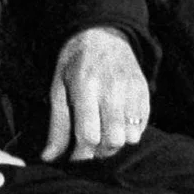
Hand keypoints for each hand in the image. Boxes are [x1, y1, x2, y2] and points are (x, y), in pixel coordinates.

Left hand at [43, 26, 150, 162]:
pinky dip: (130, 133)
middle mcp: (112, 89)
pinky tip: (116, 125)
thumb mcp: (58, 89)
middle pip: (112, 140)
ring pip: (130, 136)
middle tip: (89, 148)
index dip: (81, 156)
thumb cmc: (75, 63)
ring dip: (116, 144)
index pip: (88, 135)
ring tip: (103, 137)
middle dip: (99, 153)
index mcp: (85, 88)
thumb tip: (48, 158)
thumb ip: (57, 125)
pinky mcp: (144, 91)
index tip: (74, 159)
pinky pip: (142, 125)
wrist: (103, 34)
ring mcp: (131, 90)